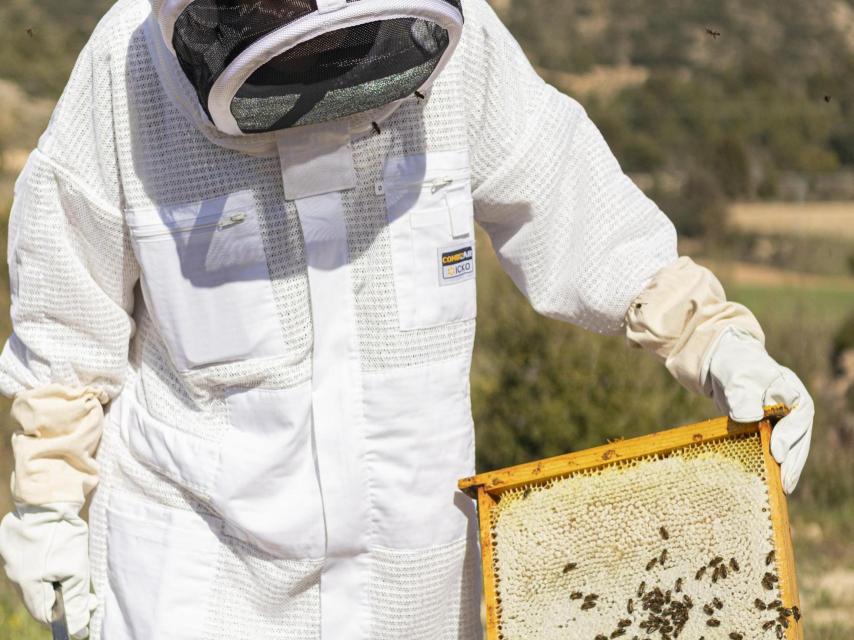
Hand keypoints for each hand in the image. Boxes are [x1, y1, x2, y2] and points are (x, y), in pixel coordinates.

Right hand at [0, 503, 96, 638]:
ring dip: (57, 584)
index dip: (68, 618)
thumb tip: (78, 629)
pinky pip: (32, 566)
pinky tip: (61, 559)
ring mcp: (13, 561)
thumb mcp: (76, 571)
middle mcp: (15, 576)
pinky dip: (48, 569)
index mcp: (27, 584)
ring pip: (36, 583)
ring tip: (76, 574)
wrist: (49, 500)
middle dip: (64, 601)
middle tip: (89, 595)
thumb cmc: (64, 535)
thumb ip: (75, 601)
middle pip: (40, 600)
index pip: (45, 615)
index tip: (88, 610)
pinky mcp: (16, 547)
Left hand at [704, 327, 813, 493]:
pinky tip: (769, 478)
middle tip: (786, 482)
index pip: (796, 417)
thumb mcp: (737, 376)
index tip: (778, 454)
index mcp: (791, 391)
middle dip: (793, 461)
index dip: (789, 437)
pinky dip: (772, 462)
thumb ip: (743, 395)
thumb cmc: (733, 365)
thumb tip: (750, 418)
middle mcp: (792, 407)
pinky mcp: (768, 427)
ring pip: (789, 445)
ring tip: (782, 487)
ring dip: (787, 466)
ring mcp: (782, 418)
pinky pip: (774, 446)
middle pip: (798, 436)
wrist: (722, 362)